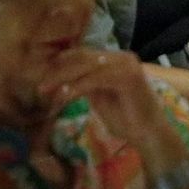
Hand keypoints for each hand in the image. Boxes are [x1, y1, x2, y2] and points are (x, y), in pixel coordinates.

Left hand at [39, 48, 166, 148]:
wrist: (149, 133)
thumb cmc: (126, 119)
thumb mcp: (100, 97)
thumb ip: (86, 84)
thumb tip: (62, 79)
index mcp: (115, 59)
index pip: (83, 54)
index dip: (61, 64)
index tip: (42, 77)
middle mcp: (121, 57)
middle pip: (82, 57)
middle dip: (58, 71)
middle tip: (40, 85)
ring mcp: (126, 65)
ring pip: (87, 66)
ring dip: (63, 78)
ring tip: (46, 91)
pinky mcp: (127, 76)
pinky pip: (95, 79)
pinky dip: (77, 87)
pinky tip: (63, 96)